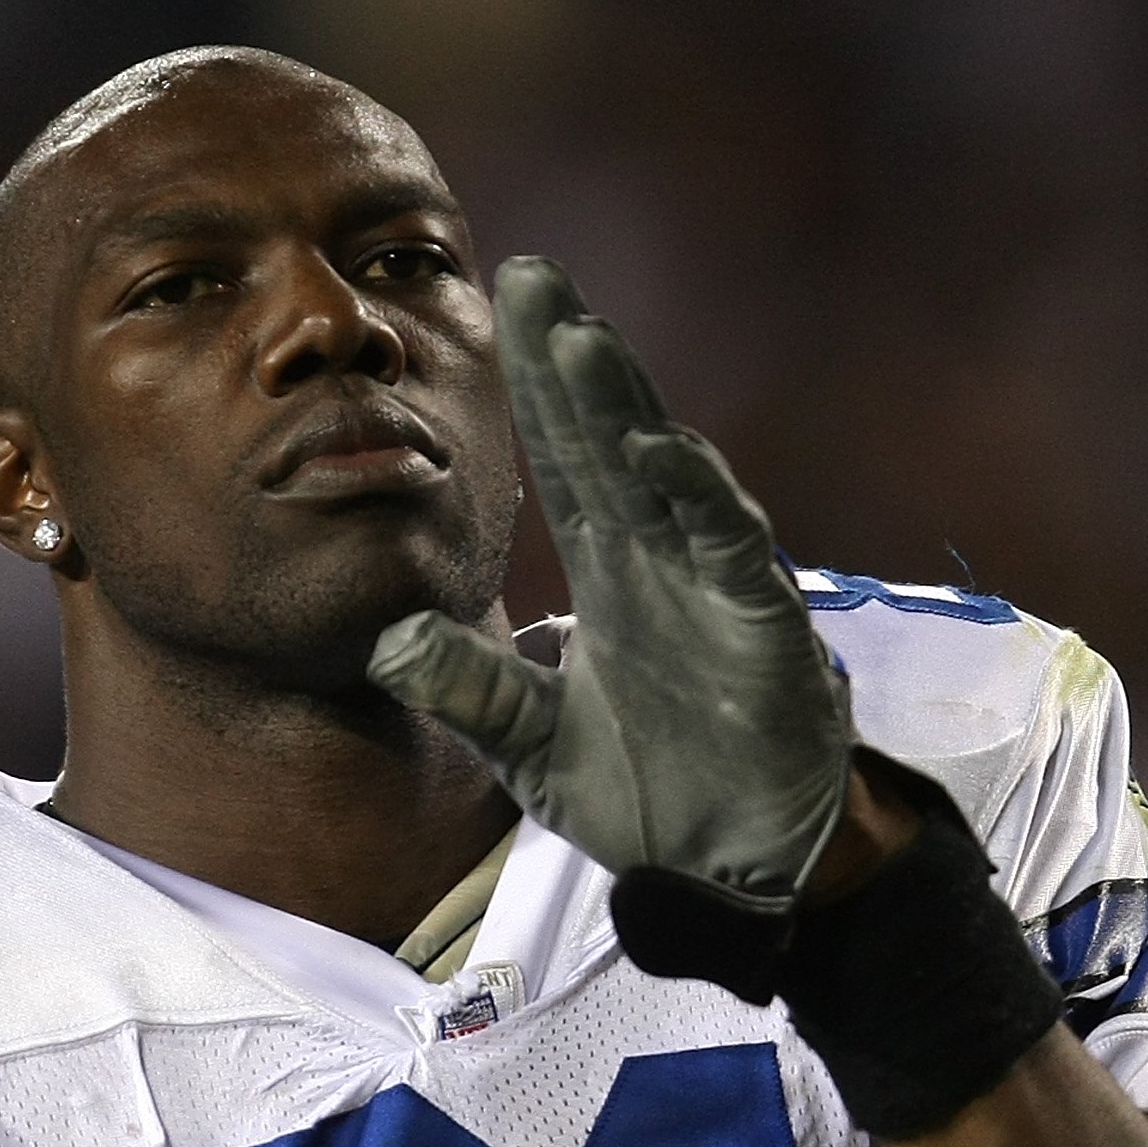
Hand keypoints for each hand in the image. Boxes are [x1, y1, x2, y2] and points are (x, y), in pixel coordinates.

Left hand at [368, 258, 852, 918]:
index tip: (503, 306)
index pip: (565, 461)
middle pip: (610, 440)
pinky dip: (697, 495)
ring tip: (579, 340)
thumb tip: (387, 643)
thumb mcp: (530, 748)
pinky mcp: (760, 623)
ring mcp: (713, 584)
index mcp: (611, 575)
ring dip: (625, 407)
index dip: (537, 388)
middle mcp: (661, 561)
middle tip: (532, 274)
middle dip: (574, 358)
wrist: (732, 872)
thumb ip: (470, 691)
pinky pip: (729, 545)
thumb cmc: (649, 798)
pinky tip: (656, 447)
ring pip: (666, 474)